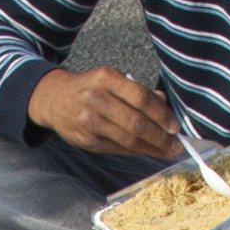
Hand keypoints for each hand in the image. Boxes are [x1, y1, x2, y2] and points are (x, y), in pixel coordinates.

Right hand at [28, 66, 180, 158]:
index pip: (141, 98)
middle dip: (160, 137)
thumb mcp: (111, 79)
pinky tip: (147, 150)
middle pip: (136, 122)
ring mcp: (89, 121)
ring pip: (128, 140)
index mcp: (106, 78)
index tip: (175, 126)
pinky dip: (135, 151)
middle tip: (175, 145)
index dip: (162, 114)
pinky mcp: (86, 140)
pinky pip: (117, 148)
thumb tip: (165, 104)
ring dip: (151, 148)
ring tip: (166, 151)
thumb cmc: (90, 88)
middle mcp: (96, 99)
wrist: (54, 99)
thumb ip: (137, 91)